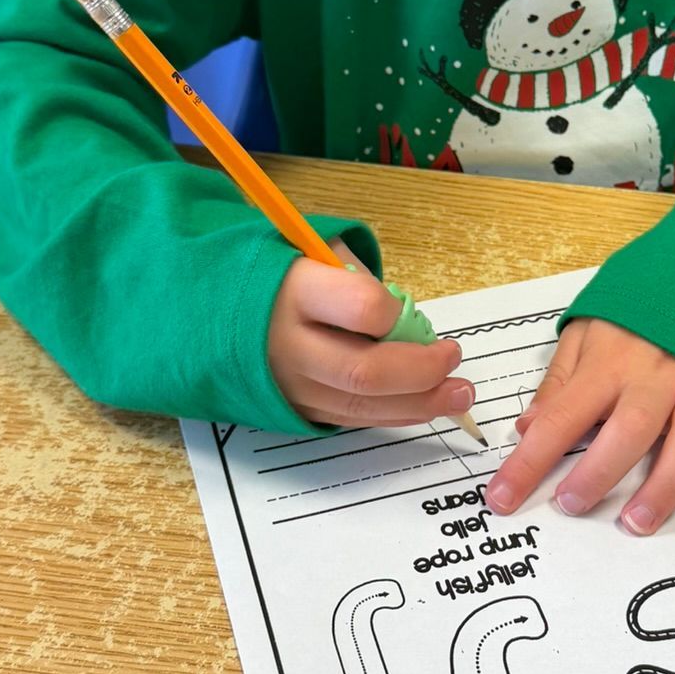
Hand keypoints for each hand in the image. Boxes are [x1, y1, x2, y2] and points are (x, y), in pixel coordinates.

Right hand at [268, 259, 474, 428]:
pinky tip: (425, 405)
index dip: (396, 315)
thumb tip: (408, 324)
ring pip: (362, 406)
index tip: (408, 313)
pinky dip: (394, 414)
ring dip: (419, 404)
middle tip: (453, 360)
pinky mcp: (296, 409)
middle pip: (365, 372)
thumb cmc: (282, 274)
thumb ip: (359, 281)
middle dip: (421, 371)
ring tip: (458, 394)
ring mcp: (291, 385)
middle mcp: (289, 345)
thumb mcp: (316, 253)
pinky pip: (352, 420)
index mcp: (295, 292)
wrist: (216, 311)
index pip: (363, 309)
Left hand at [484, 319, 674, 534]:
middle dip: (598, 473)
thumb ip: (560, 380)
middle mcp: (659, 376)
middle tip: (571, 506)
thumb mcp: (590, 331)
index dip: (529, 461)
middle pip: (630, 429)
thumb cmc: (643, 316)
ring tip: (636, 523)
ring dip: (663, 488)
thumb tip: (527, 428)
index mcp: (612, 360)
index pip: (562, 416)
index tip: (502, 498)